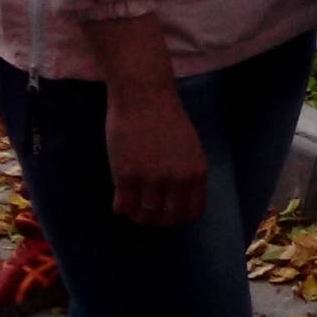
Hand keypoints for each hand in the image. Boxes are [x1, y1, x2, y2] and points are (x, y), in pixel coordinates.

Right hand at [104, 84, 207, 226]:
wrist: (144, 96)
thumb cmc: (166, 117)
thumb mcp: (189, 147)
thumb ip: (186, 172)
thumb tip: (177, 199)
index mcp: (197, 173)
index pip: (192, 212)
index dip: (179, 218)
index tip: (168, 214)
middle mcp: (177, 180)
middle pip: (167, 219)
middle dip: (157, 220)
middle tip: (147, 212)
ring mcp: (151, 180)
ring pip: (144, 216)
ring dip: (137, 214)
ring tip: (132, 204)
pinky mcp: (126, 176)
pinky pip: (122, 207)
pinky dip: (120, 207)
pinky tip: (119, 196)